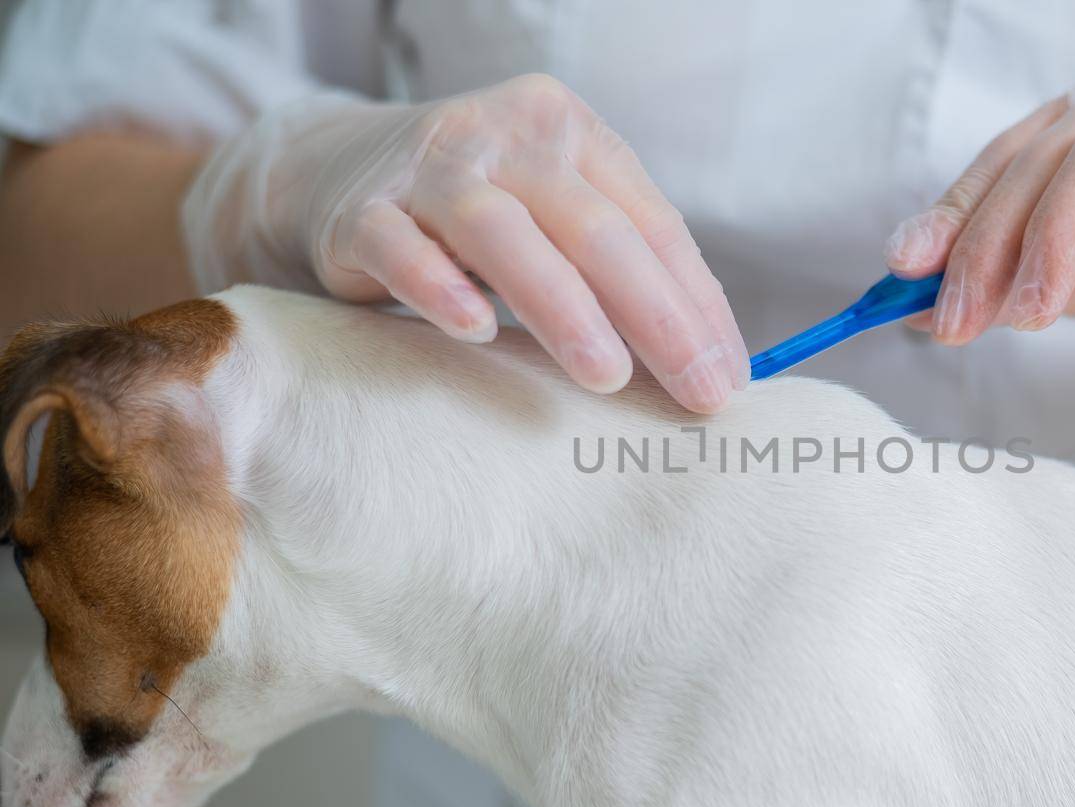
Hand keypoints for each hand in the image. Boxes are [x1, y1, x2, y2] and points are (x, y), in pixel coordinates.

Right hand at [185, 75, 746, 412]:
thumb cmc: (479, 211)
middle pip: (595, 230)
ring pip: (506, 235)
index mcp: (573, 134)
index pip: (652, 225)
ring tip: (608, 375)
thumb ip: (624, 268)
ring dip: (563, 309)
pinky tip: (475, 331)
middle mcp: (507, 136)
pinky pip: (401, 249)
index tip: (727, 379)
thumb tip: (711, 367)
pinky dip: (439, 288)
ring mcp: (431, 168)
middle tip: (697, 392)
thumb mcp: (557, 216)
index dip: (697, 306)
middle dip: (656, 317)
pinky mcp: (361, 210)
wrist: (334, 171)